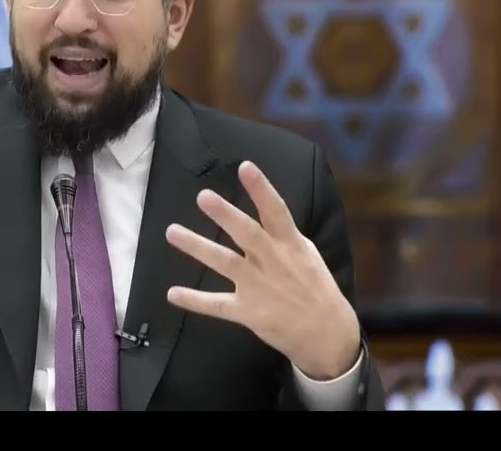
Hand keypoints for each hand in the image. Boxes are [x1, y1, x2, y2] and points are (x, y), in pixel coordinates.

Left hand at [164, 160, 360, 380]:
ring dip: (198, 247)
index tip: (245, 167)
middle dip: (226, 215)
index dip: (261, 189)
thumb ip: (283, 233)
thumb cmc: (315, 287)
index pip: (276, 212)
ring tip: (172, 232)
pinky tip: (173, 293)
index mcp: (290, 245)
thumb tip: (266, 208)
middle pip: (247, 234)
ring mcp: (259, 287)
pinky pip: (218, 306)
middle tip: (203, 197)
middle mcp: (273, 262)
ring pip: (225, 263)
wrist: (327, 333)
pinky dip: (195, 300)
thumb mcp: (307, 253)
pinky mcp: (248, 312)